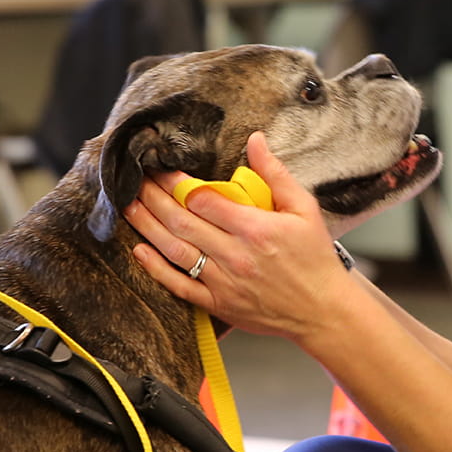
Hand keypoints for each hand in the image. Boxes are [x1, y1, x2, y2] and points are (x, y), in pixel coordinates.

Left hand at [125, 132, 356, 340]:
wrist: (322, 311)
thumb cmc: (315, 258)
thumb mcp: (304, 209)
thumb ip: (276, 174)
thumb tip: (255, 140)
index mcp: (255, 228)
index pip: (204, 199)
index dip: (178, 182)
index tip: (163, 168)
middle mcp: (235, 255)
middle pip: (182, 221)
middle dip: (154, 197)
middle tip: (135, 181)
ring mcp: (223, 282)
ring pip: (175, 250)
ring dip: (147, 227)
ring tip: (129, 207)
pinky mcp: (218, 304)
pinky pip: (179, 285)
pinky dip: (156, 269)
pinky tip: (139, 251)